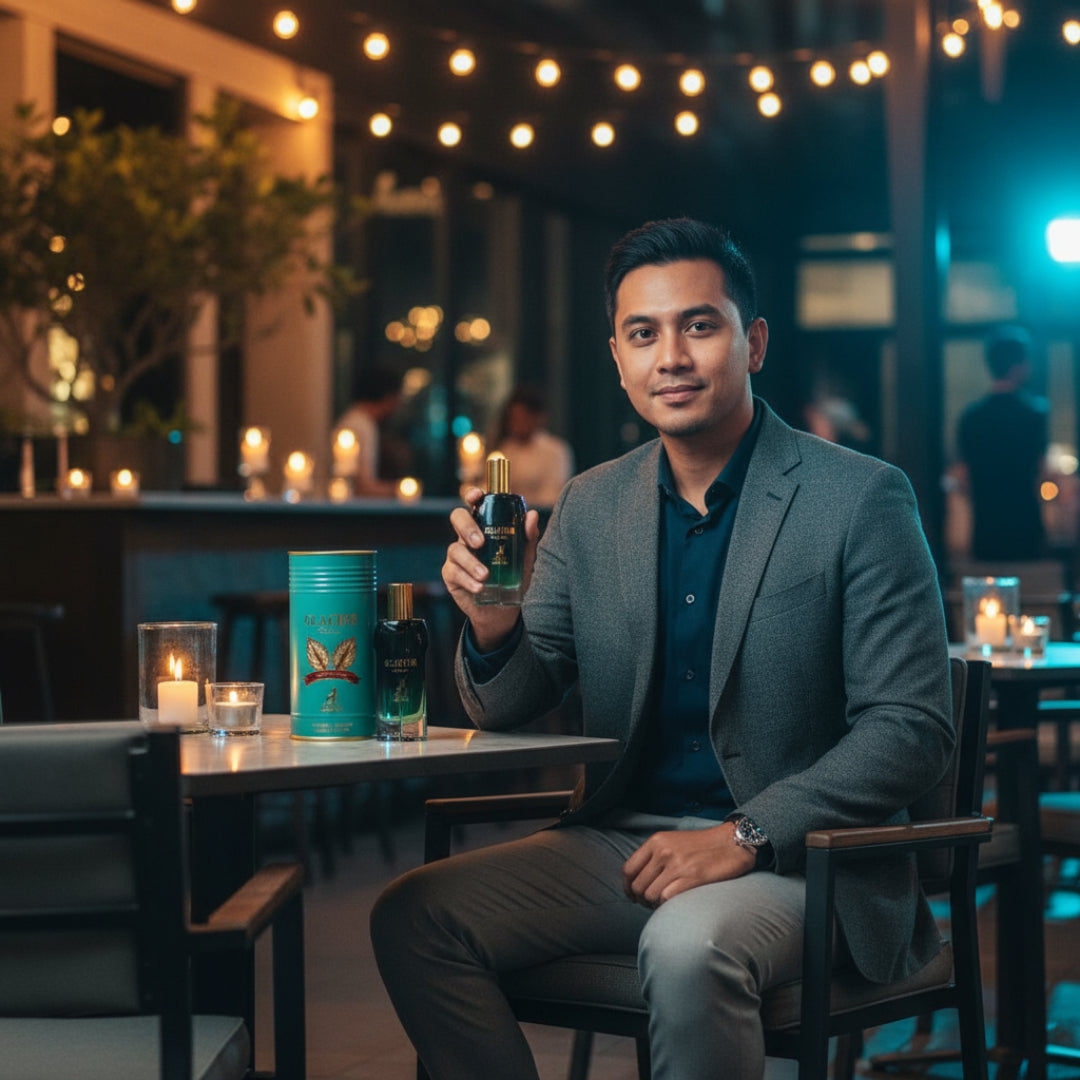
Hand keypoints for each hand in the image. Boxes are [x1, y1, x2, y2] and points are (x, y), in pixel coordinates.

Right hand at [441, 486, 540, 651]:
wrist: (504, 611)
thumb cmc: (515, 578)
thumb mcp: (525, 558)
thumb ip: (528, 538)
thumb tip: (532, 515)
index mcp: (485, 527)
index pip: (475, 506)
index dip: (472, 496)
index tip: (477, 496)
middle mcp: (468, 538)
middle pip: (458, 519)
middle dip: (467, 528)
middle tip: (480, 543)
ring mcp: (457, 556)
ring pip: (455, 549)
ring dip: (470, 562)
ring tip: (485, 575)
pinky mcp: (451, 575)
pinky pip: (454, 572)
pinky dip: (467, 579)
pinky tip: (479, 587)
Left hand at [622, 823, 756, 906]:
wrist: (732, 843)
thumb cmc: (702, 846)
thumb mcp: (672, 842)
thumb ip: (654, 856)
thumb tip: (639, 881)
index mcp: (656, 841)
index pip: (628, 870)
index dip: (627, 888)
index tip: (633, 896)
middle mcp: (663, 852)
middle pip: (638, 886)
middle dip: (642, 900)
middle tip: (652, 903)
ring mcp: (677, 864)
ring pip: (650, 895)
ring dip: (654, 904)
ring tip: (664, 903)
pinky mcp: (692, 877)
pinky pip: (666, 898)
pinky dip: (667, 905)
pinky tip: (674, 903)